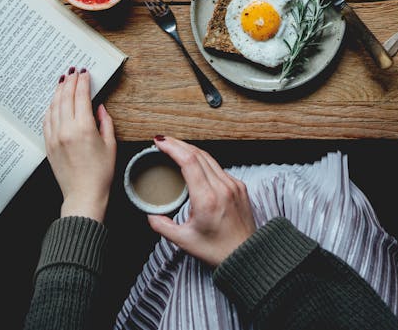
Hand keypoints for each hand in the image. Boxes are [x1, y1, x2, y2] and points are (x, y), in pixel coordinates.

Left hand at [43, 68, 116, 222]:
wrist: (84, 194)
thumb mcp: (110, 144)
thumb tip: (99, 107)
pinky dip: (51, 107)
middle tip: (74, 71)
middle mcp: (66, 130)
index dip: (83, 82)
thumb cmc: (101, 173)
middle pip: (66, 98)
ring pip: (54, 107)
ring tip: (63, 81)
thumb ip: (105, 121)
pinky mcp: (48, 145)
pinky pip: (47, 120)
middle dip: (70, 82)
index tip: (85, 72)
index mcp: (84, 128)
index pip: (81, 96)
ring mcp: (55, 137)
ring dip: (59, 92)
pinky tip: (54, 102)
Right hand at [148, 137, 255, 265]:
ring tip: (174, 147)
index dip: (173, 148)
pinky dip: (203, 160)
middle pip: (198, 154)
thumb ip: (163, 226)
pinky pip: (218, 167)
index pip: (189, 161)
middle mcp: (222, 187)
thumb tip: (150, 215)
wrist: (248, 256)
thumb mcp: (184, 240)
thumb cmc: (217, 250)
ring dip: (190, 149)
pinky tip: (193, 161)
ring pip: (209, 158)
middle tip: (162, 141)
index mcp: (207, 199)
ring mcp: (233, 184)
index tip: (159, 142)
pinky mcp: (239, 186)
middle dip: (178, 144)